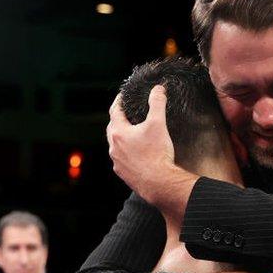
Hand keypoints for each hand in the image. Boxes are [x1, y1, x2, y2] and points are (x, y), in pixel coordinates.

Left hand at [107, 87, 192, 209]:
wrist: (159, 183)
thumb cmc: (157, 154)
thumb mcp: (158, 123)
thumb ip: (157, 103)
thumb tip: (158, 89)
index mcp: (118, 133)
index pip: (115, 111)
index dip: (119, 101)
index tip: (123, 96)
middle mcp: (114, 148)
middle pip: (113, 128)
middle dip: (119, 119)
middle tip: (127, 113)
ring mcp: (117, 162)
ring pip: (116, 145)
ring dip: (122, 137)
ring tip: (133, 133)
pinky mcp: (123, 173)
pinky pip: (122, 159)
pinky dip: (127, 152)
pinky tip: (137, 153)